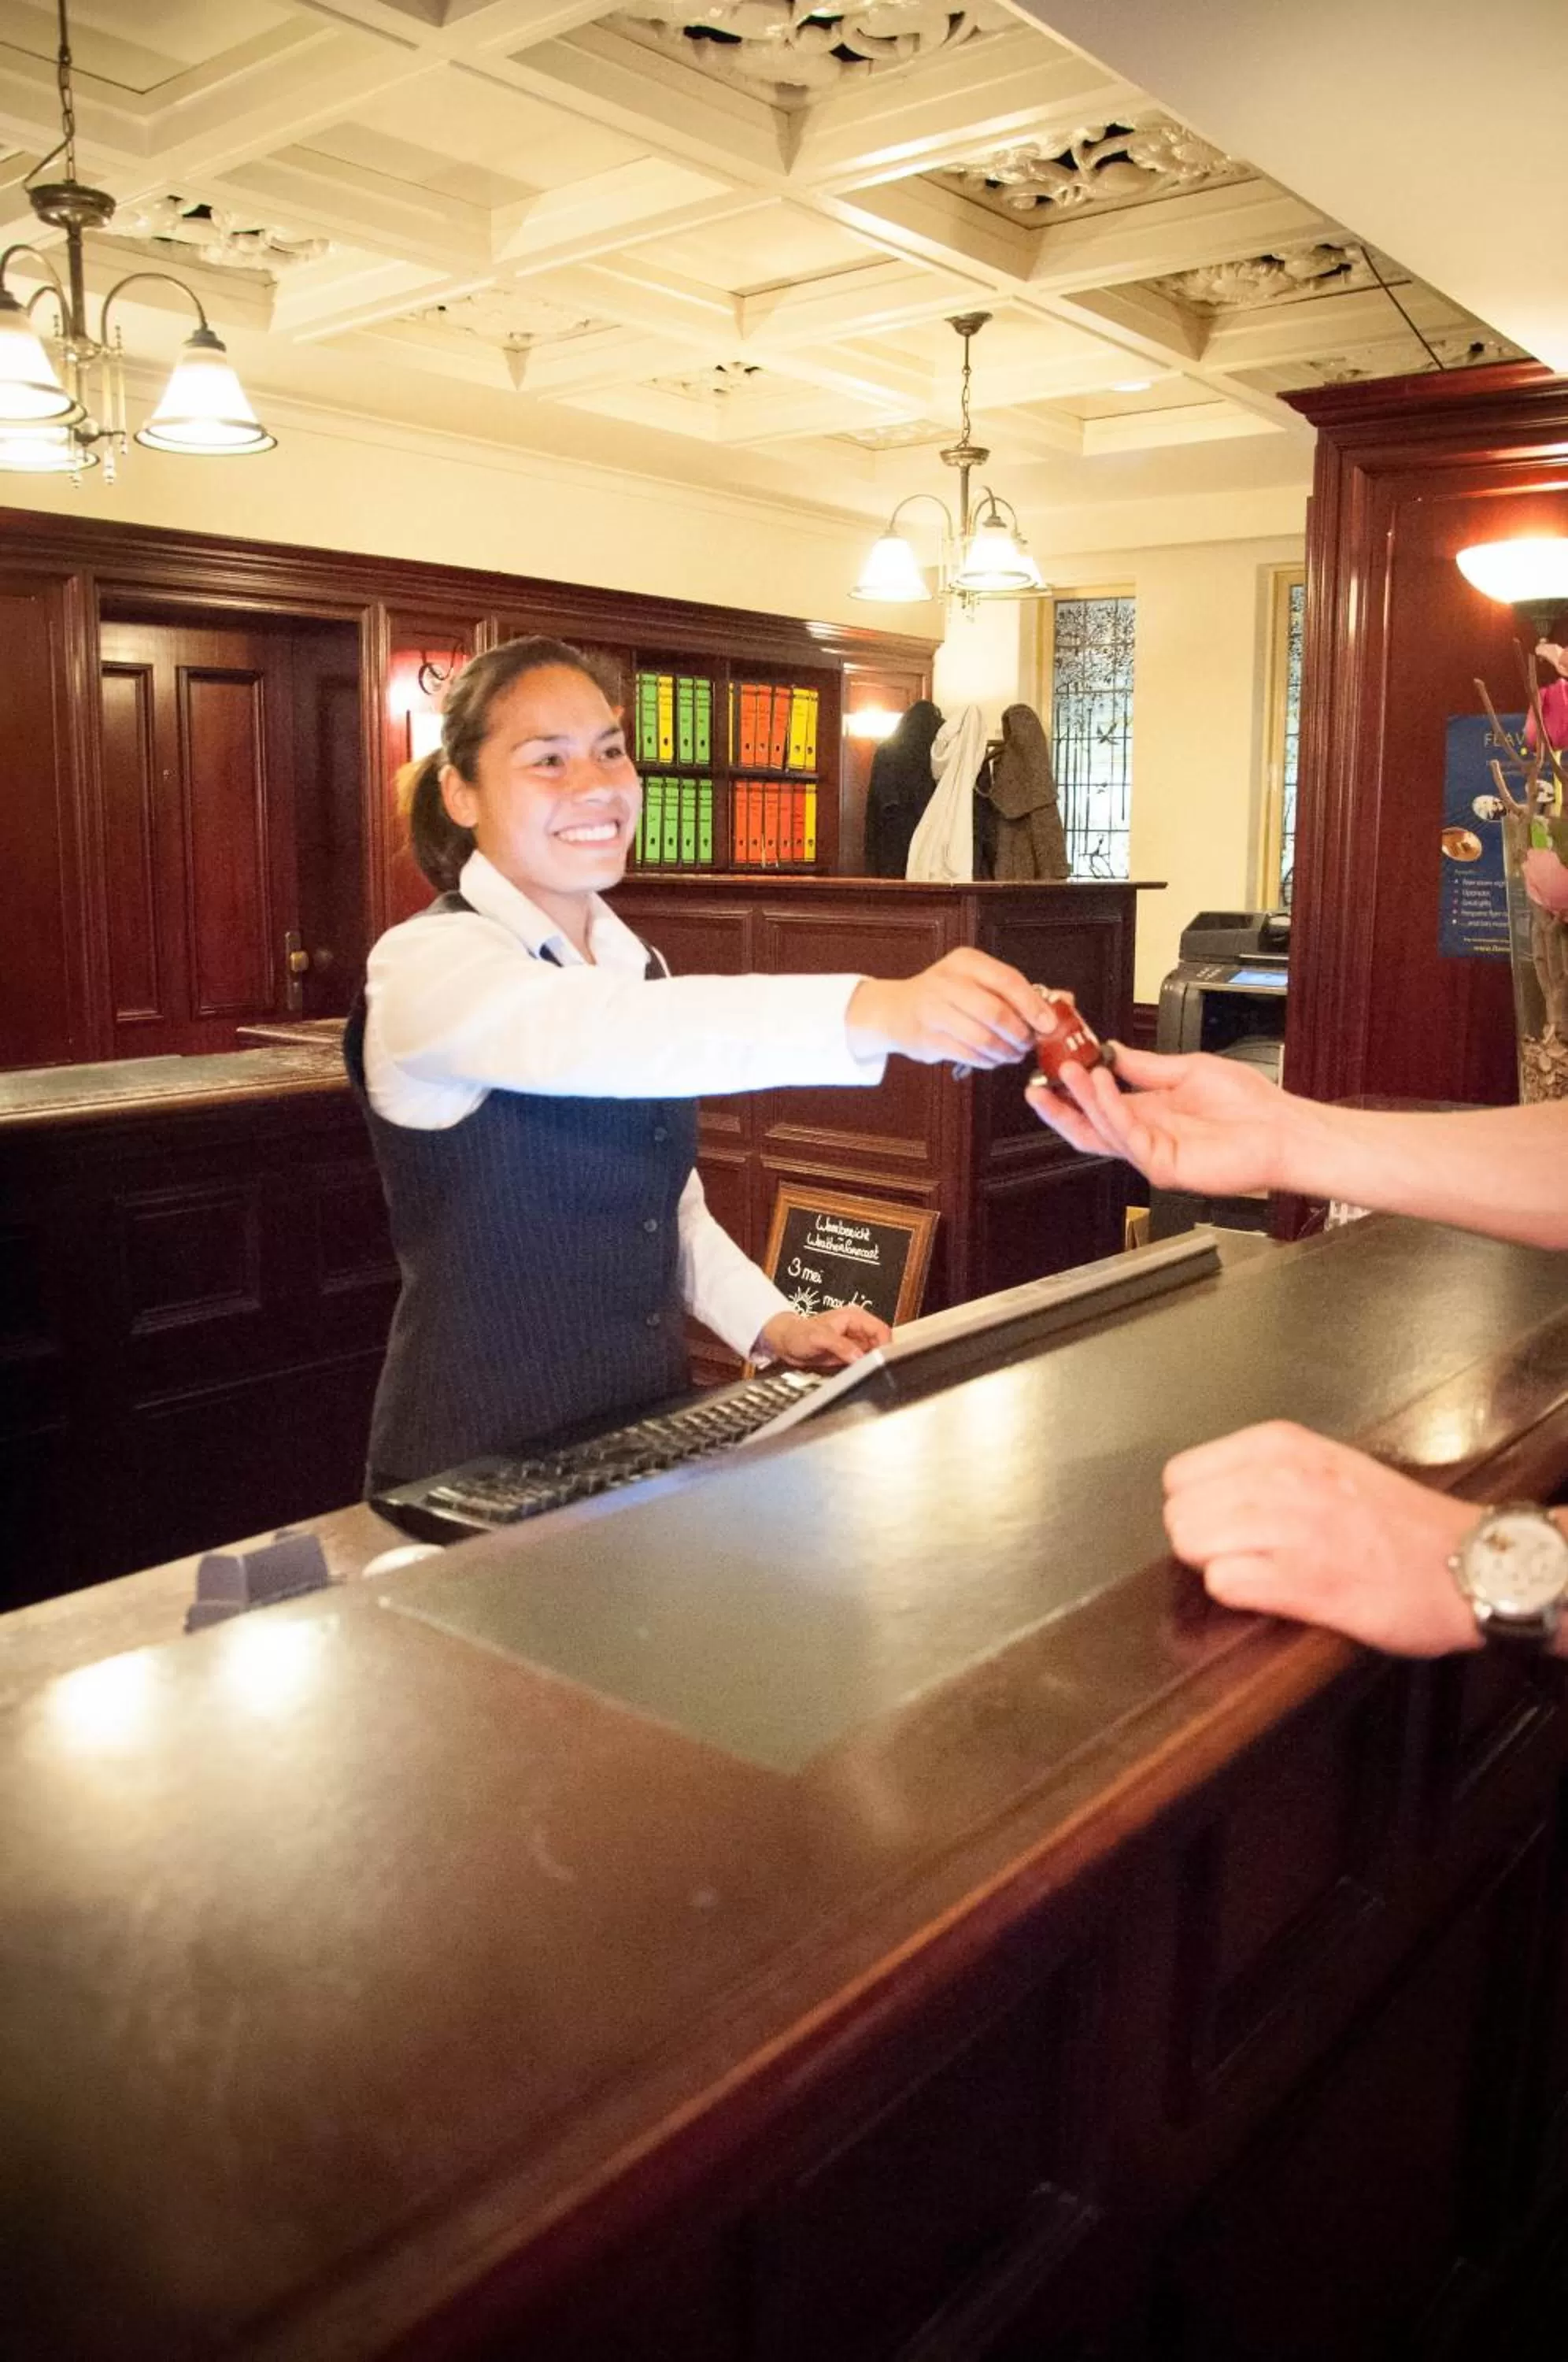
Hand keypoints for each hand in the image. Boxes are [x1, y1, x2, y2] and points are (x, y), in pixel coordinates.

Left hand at [759, 1303, 891, 1369]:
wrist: (785, 1343)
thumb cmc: (798, 1333)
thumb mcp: (819, 1338)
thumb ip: (840, 1346)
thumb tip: (859, 1356)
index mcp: (854, 1317)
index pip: (881, 1330)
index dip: (884, 1345)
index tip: (880, 1360)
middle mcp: (857, 1328)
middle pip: (880, 1343)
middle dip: (878, 1356)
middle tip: (871, 1369)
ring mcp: (854, 1342)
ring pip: (873, 1353)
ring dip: (870, 1363)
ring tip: (862, 1372)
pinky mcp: (849, 1354)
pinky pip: (863, 1362)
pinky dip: (863, 1368)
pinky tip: (857, 1374)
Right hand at [847, 950, 1044, 1068]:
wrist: (895, 1009)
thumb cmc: (948, 996)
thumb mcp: (980, 982)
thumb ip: (1021, 991)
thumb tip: (1066, 1001)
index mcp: (967, 962)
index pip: (1007, 980)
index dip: (1032, 1005)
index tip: (1048, 1025)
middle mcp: (947, 981)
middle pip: (994, 1012)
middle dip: (1019, 1033)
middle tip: (1028, 1044)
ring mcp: (932, 1009)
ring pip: (981, 1037)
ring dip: (1004, 1051)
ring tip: (1013, 1054)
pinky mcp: (926, 1037)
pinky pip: (967, 1053)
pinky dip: (986, 1061)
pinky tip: (993, 1059)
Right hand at [1026, 1043, 1309, 1196]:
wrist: (1282, 1130)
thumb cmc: (1250, 1106)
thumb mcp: (1188, 1069)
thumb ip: (1147, 1065)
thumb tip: (1113, 1051)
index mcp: (1149, 1112)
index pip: (1099, 1102)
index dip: (1073, 1086)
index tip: (1056, 1062)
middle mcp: (1146, 1134)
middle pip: (1088, 1125)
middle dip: (1059, 1104)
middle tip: (1039, 1080)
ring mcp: (1152, 1152)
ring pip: (1101, 1130)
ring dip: (1081, 1099)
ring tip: (1070, 1070)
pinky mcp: (1163, 1165)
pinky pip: (1127, 1136)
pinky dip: (1110, 1108)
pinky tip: (1102, 1084)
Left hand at [1161, 1421, 1479, 1655]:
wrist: (1471, 1563)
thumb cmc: (1402, 1523)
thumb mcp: (1328, 1465)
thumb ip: (1269, 1471)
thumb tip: (1210, 1495)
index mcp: (1283, 1445)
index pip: (1182, 1473)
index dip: (1199, 1507)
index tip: (1228, 1524)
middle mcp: (1281, 1478)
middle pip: (1179, 1513)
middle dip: (1201, 1541)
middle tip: (1244, 1555)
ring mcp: (1292, 1528)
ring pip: (1193, 1543)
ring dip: (1218, 1567)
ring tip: (1264, 1574)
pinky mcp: (1306, 1581)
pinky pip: (1225, 1583)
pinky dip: (1240, 1596)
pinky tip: (1275, 1595)